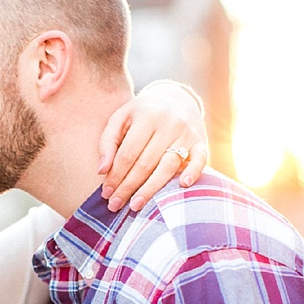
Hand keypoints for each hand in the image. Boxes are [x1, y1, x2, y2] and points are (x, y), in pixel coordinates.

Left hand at [98, 80, 209, 212]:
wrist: (176, 98)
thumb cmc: (141, 113)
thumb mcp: (120, 118)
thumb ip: (107, 142)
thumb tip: (102, 171)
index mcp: (146, 117)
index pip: (128, 153)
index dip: (116, 175)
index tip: (106, 193)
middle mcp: (169, 124)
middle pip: (146, 163)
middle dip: (128, 186)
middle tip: (115, 205)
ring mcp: (187, 134)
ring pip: (168, 166)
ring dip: (151, 188)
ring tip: (136, 205)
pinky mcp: (201, 142)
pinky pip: (201, 159)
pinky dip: (194, 172)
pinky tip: (183, 185)